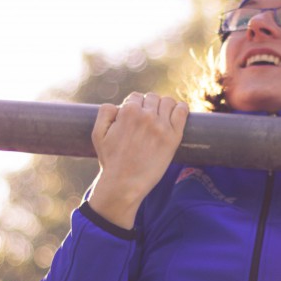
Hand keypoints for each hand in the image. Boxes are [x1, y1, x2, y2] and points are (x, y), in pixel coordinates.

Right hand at [88, 92, 188, 228]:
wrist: (125, 184)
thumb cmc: (111, 161)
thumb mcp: (98, 134)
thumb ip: (105, 112)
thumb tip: (118, 105)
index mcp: (128, 111)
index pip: (136, 97)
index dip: (135, 106)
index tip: (136, 117)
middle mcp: (146, 116)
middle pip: (153, 98)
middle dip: (149, 106)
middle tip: (148, 120)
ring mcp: (162, 126)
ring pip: (168, 102)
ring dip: (165, 106)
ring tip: (162, 117)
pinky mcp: (173, 137)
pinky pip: (182, 111)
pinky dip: (181, 108)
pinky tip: (178, 113)